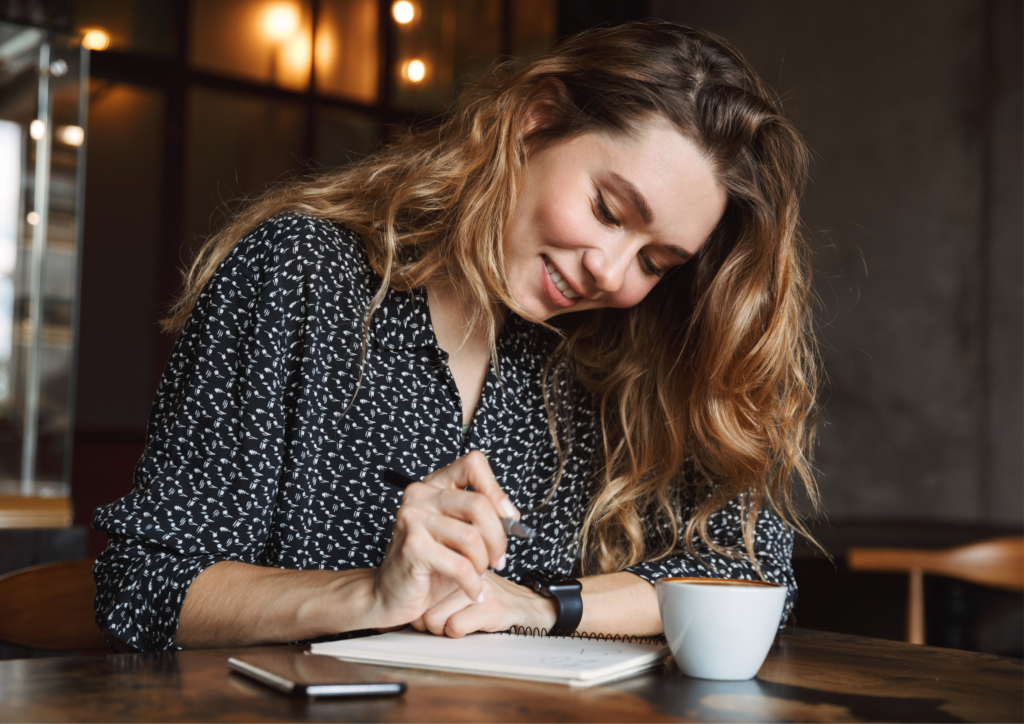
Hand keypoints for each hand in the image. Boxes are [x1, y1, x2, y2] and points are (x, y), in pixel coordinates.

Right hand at [371, 451, 518, 628]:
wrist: (392, 595)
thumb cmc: (429, 566)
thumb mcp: (459, 535)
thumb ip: (482, 519)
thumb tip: (512, 516)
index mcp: (433, 485)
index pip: (473, 464)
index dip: (496, 490)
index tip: (508, 517)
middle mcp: (420, 495)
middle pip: (479, 504)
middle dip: (497, 537)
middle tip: (498, 559)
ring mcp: (412, 519)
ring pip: (472, 536)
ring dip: (483, 563)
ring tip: (478, 576)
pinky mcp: (413, 547)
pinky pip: (461, 565)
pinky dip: (473, 583)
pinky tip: (472, 591)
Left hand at [409, 571, 558, 637]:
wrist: (536, 607)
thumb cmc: (497, 600)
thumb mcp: (468, 588)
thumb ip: (443, 591)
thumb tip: (413, 610)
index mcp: (460, 564)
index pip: (423, 584)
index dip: (421, 608)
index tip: (429, 615)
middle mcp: (468, 573)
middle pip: (424, 604)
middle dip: (428, 623)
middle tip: (440, 626)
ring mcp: (480, 590)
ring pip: (436, 616)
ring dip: (441, 631)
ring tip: (454, 628)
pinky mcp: (493, 608)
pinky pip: (456, 626)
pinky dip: (456, 634)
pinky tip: (469, 629)